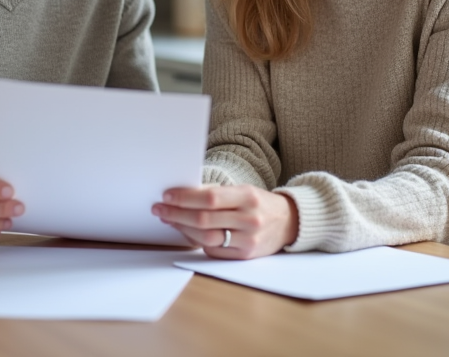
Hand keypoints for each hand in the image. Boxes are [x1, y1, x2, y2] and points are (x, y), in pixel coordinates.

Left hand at [151, 185, 298, 258]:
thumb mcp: (242, 191)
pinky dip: (198, 241)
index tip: (167, 196)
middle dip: (177, 214)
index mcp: (248, 197)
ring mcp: (248, 240)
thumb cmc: (258, 203)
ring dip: (182, 228)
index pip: (210, 197)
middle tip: (160, 209)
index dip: (185, 197)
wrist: (288, 222)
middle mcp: (249, 219)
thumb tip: (181, 196)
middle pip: (204, 219)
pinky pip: (214, 250)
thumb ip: (216, 194)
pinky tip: (188, 232)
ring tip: (169, 220)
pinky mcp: (245, 256)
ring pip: (206, 237)